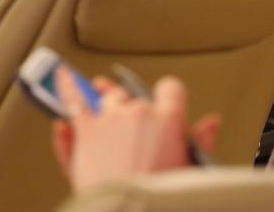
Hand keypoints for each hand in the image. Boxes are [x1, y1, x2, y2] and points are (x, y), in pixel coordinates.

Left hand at [51, 76, 219, 193]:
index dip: (169, 98)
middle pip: (136, 98)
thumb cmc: (162, 199)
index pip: (171, 89)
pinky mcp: (86, 129)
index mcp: (168, 120)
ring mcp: (109, 118)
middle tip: (135, 134)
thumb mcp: (193, 170)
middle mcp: (138, 112)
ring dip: (107, 102)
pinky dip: (66, 84)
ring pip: (108, 97)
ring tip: (105, 107)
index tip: (166, 105)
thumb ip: (202, 141)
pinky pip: (72, 98)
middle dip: (135, 111)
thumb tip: (211, 122)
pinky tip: (62, 75)